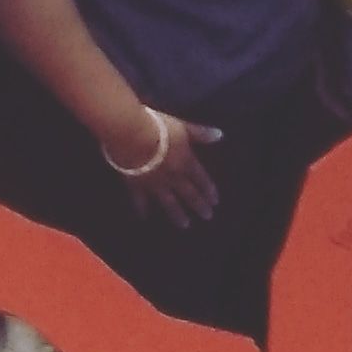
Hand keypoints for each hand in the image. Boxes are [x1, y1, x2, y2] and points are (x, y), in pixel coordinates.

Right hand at [104, 107, 224, 229]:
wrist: (130, 134)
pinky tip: (143, 217)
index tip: (215, 202)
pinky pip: (140, 200)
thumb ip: (199, 133)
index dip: (209, 189)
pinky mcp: (136, 185)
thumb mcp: (182, 127)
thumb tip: (220, 135)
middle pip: (189, 194)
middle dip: (199, 205)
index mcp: (185, 162)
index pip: (201, 179)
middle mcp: (172, 177)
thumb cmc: (157, 127)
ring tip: (184, 225)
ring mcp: (154, 184)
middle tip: (207, 216)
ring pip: (168, 202)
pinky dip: (142, 208)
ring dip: (177, 214)